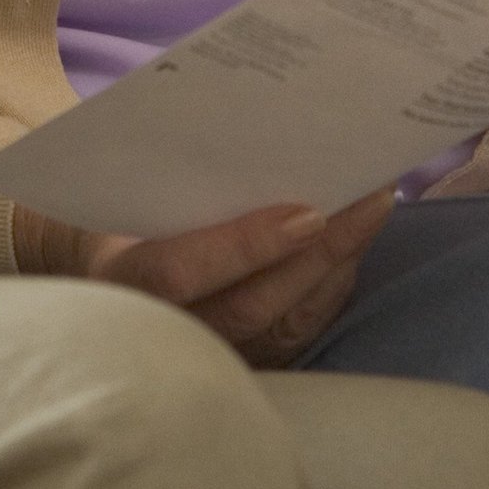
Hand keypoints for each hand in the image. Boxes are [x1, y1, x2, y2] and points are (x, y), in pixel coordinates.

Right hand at [8, 188, 395, 366]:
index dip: (245, 246)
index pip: (180, 274)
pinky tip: (359, 239)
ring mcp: (207, 355)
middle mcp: (163, 331)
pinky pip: (299, 330)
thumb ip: (172, 169)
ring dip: (339, 263)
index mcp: (119, 281)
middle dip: (319, 252)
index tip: (307, 212)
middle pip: (252, 305)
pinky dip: (333, 283)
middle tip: (370, 198)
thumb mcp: (129, 184)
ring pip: (285, 322)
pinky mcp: (246, 362)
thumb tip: (242, 126)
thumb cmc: (123, 211)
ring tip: (376, 205)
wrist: (112, 272)